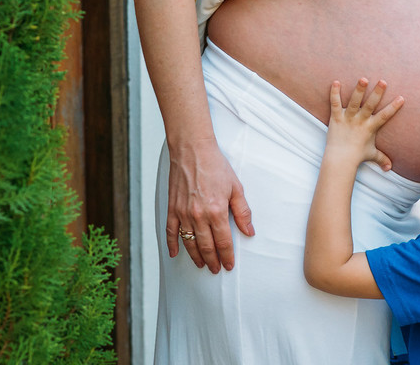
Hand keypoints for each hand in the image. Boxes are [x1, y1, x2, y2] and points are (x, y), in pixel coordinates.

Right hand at [166, 141, 254, 273]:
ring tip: (202, 264)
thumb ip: (242, 212)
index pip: (224, 241)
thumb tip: (249, 232)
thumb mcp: (235, 187)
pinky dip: (172, 244)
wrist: (192, 149)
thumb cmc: (215, 165)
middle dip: (212, 260)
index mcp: (216, 211)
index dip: (227, 256)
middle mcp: (198, 215)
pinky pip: (170, 231)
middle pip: (206, 246)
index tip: (229, 265)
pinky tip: (175, 253)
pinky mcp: (172, 207)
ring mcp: (183, 213)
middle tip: (216, 269)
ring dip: (196, 256)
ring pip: (189, 242)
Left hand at [326, 79, 403, 169]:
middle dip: (377, 93)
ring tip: (363, 79)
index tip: (402, 98)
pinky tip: (336, 82)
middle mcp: (360, 121)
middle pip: (370, 105)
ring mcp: (348, 118)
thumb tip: (390, 168)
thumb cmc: (357, 156)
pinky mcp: (336, 118)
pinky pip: (335, 104)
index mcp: (370, 127)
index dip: (394, 107)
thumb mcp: (372, 155)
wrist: (340, 159)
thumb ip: (382, 158)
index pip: (384, 116)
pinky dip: (334, 93)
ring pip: (354, 102)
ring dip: (358, 90)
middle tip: (383, 81)